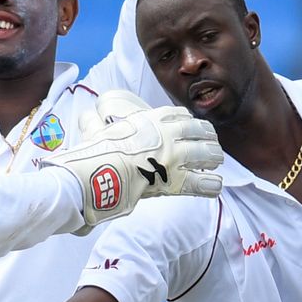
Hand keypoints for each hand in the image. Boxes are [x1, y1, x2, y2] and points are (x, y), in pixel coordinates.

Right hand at [41, 91, 223, 231]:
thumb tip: (84, 117)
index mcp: (151, 120)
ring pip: (204, 153)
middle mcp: (168, 135)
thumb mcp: (96, 131)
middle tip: (212, 142)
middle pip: (198, 131)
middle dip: (208, 136)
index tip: (191, 123)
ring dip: (213, 156)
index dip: (188, 120)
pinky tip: (215, 186)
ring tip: (217, 161)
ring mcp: (174, 157)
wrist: (100, 172)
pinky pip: (199, 182)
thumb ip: (94, 124)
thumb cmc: (96, 151)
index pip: (178, 115)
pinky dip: (209, 184)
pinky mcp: (175, 180)